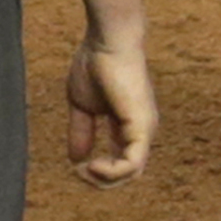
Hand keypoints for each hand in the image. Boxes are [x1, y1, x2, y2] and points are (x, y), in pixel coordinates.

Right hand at [66, 33, 154, 185]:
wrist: (106, 41)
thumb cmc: (96, 64)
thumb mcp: (83, 106)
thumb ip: (82, 132)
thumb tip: (76, 160)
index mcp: (128, 127)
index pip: (120, 163)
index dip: (97, 171)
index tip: (76, 165)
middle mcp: (141, 131)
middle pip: (128, 173)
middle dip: (100, 179)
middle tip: (79, 171)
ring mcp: (144, 129)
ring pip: (132, 173)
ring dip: (105, 179)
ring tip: (86, 169)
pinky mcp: (142, 126)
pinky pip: (133, 164)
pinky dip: (112, 172)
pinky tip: (93, 165)